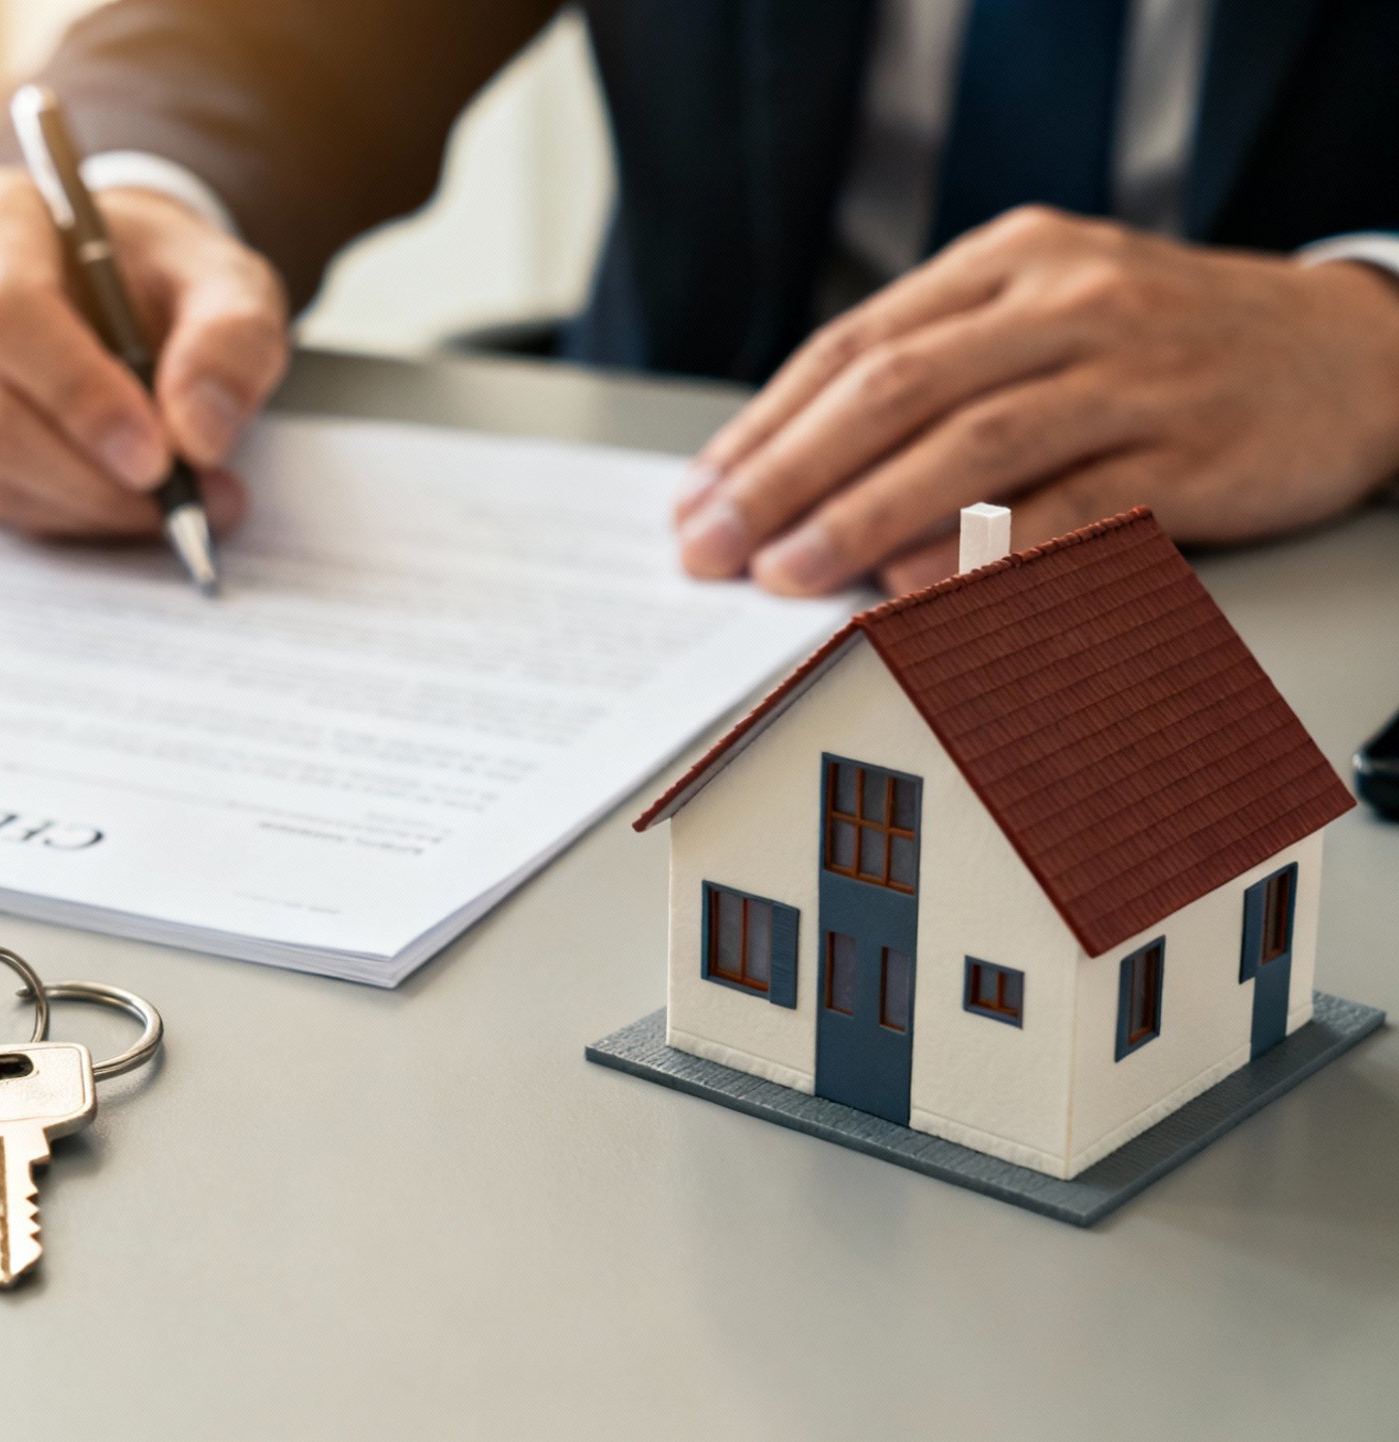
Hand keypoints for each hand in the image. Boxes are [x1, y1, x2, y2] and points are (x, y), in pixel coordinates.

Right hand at [0, 167, 288, 536]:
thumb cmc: (163, 274)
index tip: (158, 457)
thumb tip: (199, 434)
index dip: (80, 394)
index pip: (6, 311)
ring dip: (89, 505)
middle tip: (187, 497)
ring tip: (174, 503)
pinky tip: (123, 503)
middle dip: (96, 474)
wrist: (119, 288)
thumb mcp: (227, 282)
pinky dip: (66, 516)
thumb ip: (231, 339)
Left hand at [675, 207, 1398, 593]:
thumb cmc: (1171, 347)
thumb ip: (939, 377)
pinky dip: (984, 547)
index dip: (765, 428)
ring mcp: (1128, 375)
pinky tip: (916, 584)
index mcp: (1010, 264)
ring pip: (967, 443)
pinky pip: (1068, 504)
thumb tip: (800, 481)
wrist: (1352, 353)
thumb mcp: (1049, 317)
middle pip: (891, 389)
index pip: (854, 345)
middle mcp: (1062, 305)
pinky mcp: (1187, 452)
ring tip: (787, 574)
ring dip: (862, 514)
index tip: (701, 498)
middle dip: (784, 476)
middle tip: (715, 546)